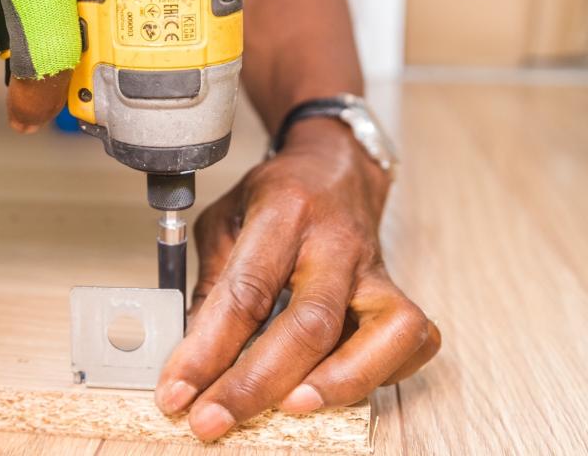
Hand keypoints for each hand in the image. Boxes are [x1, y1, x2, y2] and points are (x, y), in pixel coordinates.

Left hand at [154, 118, 440, 439]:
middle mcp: (336, 241)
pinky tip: (337, 386)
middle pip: (310, 322)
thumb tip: (192, 358)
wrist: (335, 166)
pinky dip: (380, 374)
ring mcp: (375, 269)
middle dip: (257, 384)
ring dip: (336, 383)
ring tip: (288, 410)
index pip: (245, 291)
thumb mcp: (225, 221)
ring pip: (381, 334)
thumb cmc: (277, 197)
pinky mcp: (399, 291)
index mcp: (284, 212)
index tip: (176, 392)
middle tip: (213, 420)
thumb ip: (212, 286)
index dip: (207, 351)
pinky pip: (410, 341)